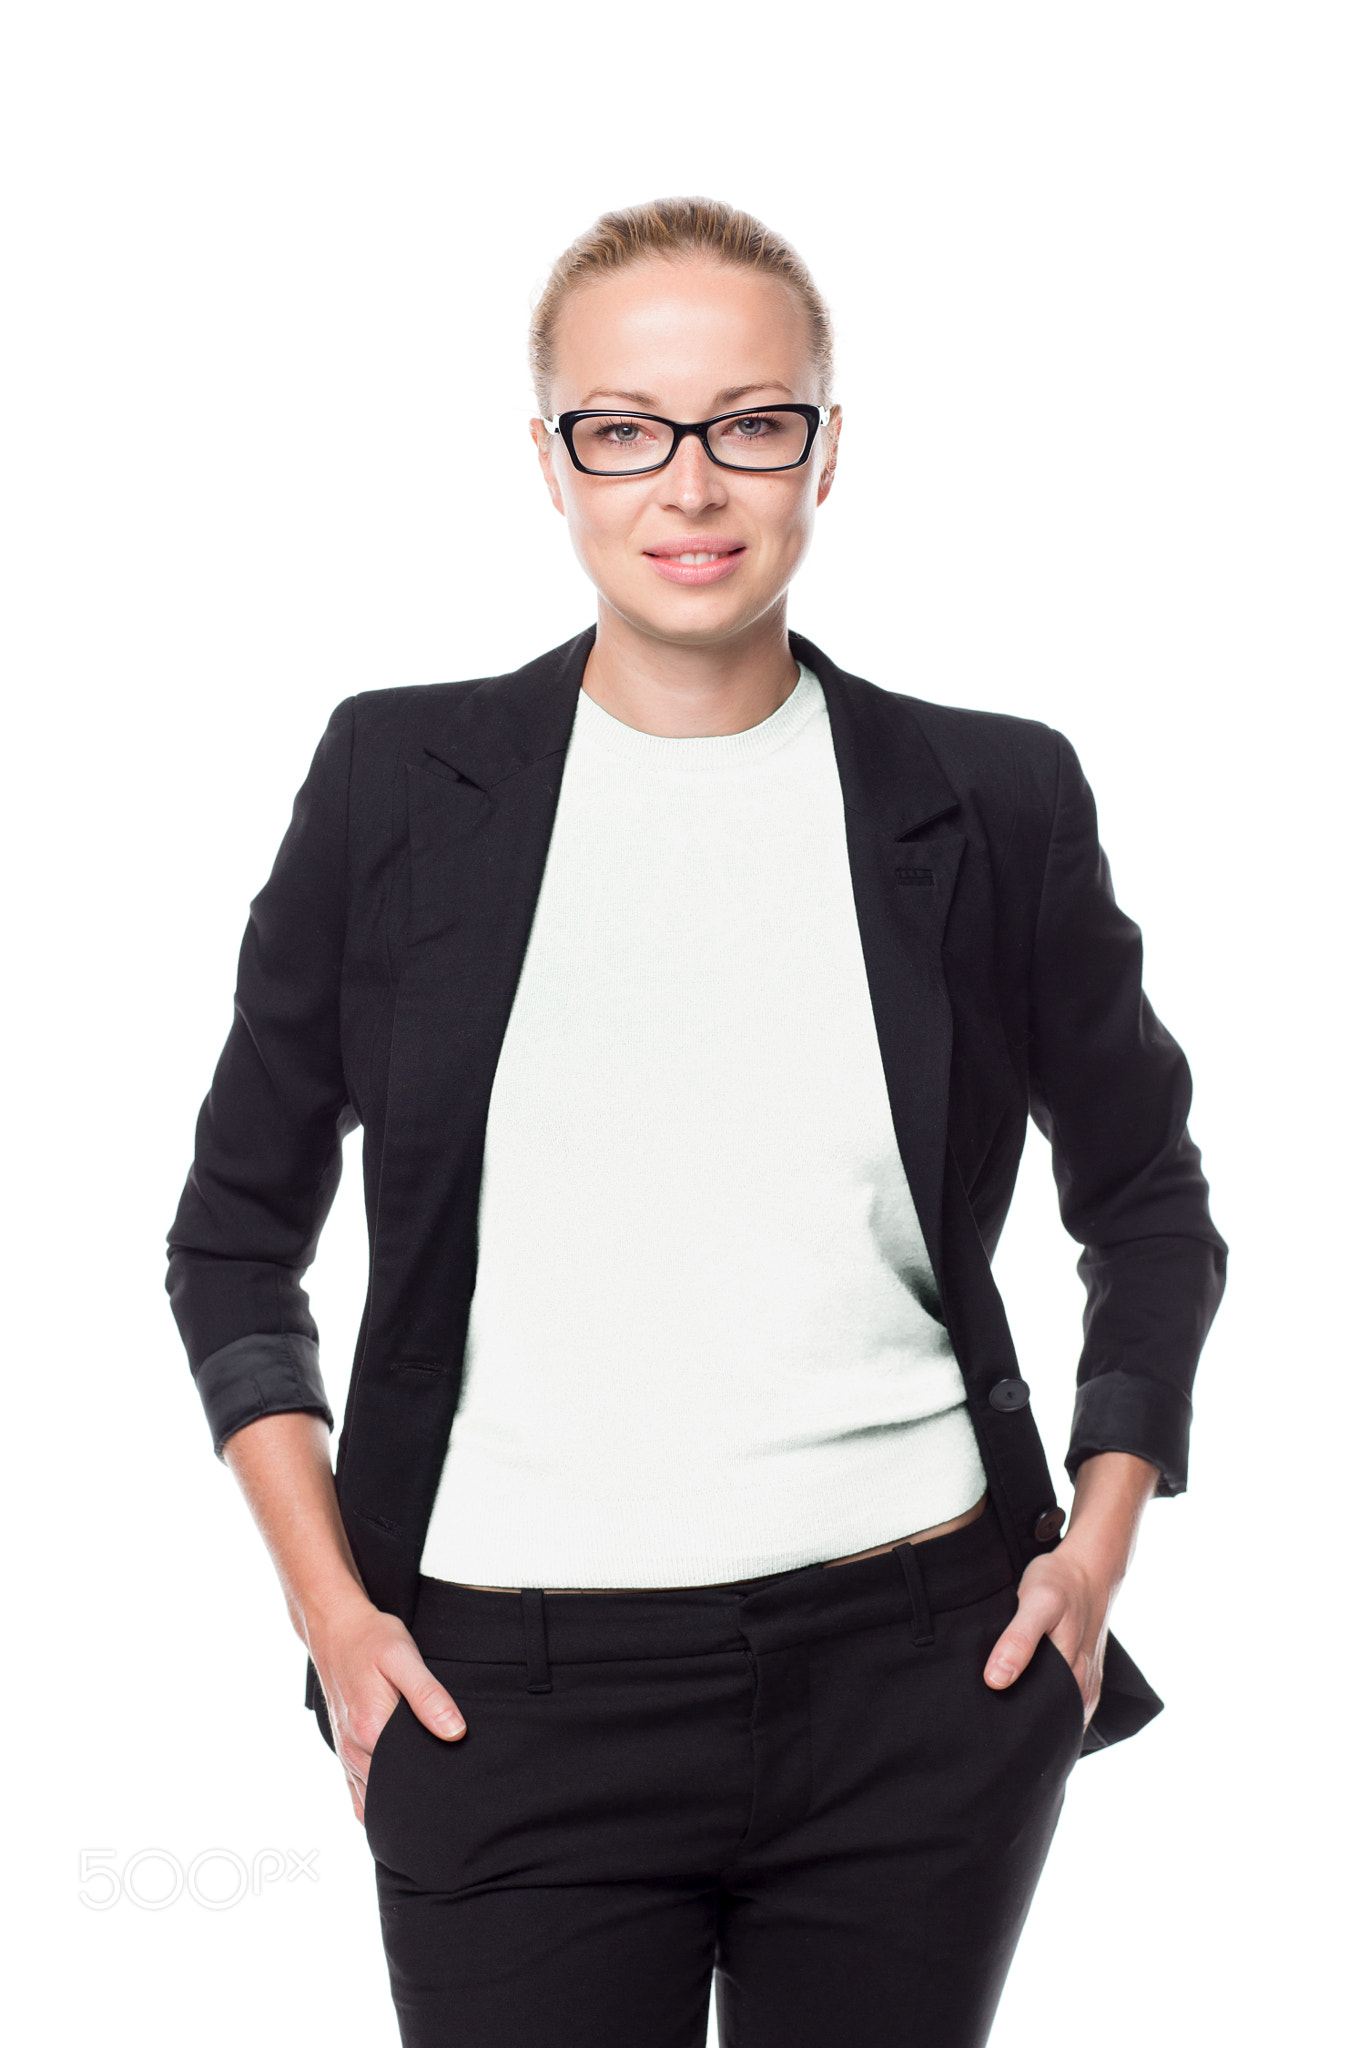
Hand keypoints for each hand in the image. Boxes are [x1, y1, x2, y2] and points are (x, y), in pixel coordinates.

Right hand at [305, 1591, 466, 1822]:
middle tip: (448, 1793)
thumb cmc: (371, 1639)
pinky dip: (376, 1803)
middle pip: (392, 1793)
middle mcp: (354, 1750)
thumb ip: (429, 1696)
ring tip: (428, 1798)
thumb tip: (455, 1732)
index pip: (408, 1780)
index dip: (434, 1784)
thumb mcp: (404, 1657)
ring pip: (373, 1799)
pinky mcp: (344, 1750)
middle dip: (419, 1797)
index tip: (455, 1783)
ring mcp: (345, 1754)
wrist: (336, 1629)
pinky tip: (397, 1800)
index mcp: (371, 1731)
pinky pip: (357, 1794)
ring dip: (397, 1802)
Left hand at [983, 1450, 1159, 1727]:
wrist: (1088, 1565)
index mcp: (1072, 1680)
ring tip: (998, 1723)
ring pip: (1056, 1716)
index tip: (987, 1743)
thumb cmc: (1060, 1582)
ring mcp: (1084, 1684)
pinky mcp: (1081, 1675)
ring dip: (1033, 1720)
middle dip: (1022, 1734)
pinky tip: (1020, 1698)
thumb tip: (996, 1682)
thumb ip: (1018, 1641)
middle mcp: (1081, 1690)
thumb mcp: (1036, 1603)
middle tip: (985, 1737)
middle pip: (1049, 1726)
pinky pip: (1061, 1703)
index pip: (1043, 1730)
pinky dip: (1042, 1705)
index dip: (1016, 1739)